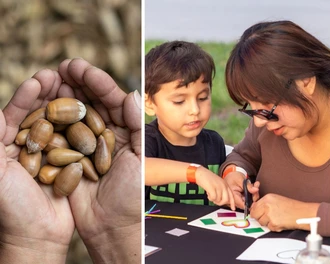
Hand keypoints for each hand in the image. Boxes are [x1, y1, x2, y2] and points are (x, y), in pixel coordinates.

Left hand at [0, 70, 74, 262]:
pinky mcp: (72, 162)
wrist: (38, 235)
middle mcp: (31, 145)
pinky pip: (79, 139)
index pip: (17, 113)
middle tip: (64, 72)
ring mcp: (53, 152)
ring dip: (70, 102)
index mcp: (9, 144)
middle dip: (52, 91)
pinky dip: (86, 123)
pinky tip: (93, 111)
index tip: (41, 78)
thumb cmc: (11, 207)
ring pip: (62, 121)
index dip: (27, 95)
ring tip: (79, 86)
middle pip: (42, 111)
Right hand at [58, 58, 140, 262]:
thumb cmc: (132, 195)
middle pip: (89, 101)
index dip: (96, 81)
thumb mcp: (141, 159)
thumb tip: (131, 93)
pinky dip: (48, 118)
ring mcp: (84, 144)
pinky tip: (39, 105)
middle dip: (76, 83)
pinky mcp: (67, 158)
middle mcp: (103, 133)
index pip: (109, 99)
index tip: (80, 67)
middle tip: (62, 66)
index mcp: (123, 130)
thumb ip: (136, 126)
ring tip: (48, 78)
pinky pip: (57, 134)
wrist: (113, 226)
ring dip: (60, 95)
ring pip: (71, 113)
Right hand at [196, 167, 235, 209]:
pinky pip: (213, 198)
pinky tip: (208, 194)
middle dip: (220, 203)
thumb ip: (222, 190)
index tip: (233, 208)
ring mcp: (218, 186)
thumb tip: (223, 200)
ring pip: (219, 200)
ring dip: (214, 200)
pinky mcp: (212, 188)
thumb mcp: (218, 183)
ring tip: (210, 195)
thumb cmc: (207, 178)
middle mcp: (223, 185)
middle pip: (226, 200)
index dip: (233, 203)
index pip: (231, 195)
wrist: (200, 173)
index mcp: (225, 184)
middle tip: (215, 201)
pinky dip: (210, 198)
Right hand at [224, 170, 259, 208]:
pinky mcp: (242, 197)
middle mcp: (235, 200)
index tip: (257, 200)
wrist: (231, 174)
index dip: (251, 204)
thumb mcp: (241, 180)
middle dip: (254, 196)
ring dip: (254, 193)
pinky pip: (249, 197)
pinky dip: (252, 192)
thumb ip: (248, 186)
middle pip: (247, 203)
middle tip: (256, 188)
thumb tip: (256, 190)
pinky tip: (254, 185)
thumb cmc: (233, 176)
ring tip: (255, 185)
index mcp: (233, 196)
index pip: (242, 205)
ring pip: (249, 200)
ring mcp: (239, 199)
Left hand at [250, 193, 314, 231]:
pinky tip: (281, 222)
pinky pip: (269, 228)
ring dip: (268, 223)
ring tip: (277, 219)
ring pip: (261, 222)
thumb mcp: (277, 200)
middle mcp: (267, 205)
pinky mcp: (273, 223)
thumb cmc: (292, 207)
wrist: (302, 213)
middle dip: (260, 218)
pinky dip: (274, 227)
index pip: (254, 207)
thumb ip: (265, 203)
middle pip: (255, 215)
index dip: (256, 212)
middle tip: (269, 218)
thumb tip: (254, 208)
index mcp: (267, 198)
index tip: (259, 214)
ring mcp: (270, 214)